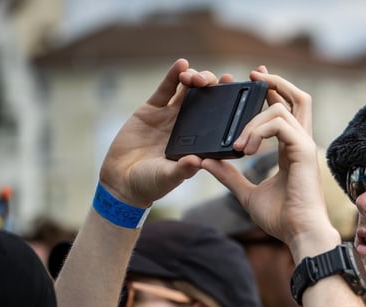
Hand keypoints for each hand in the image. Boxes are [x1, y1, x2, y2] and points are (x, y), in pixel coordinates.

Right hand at [99, 59, 232, 206]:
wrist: (121, 180)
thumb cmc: (150, 184)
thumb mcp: (168, 178)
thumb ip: (182, 170)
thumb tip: (196, 161)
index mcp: (200, 144)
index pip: (221, 123)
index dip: (233, 109)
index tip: (244, 96)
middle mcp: (190, 127)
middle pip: (208, 101)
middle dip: (215, 88)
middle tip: (220, 81)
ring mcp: (172, 116)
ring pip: (189, 91)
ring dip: (196, 78)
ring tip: (197, 77)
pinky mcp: (152, 109)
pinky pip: (165, 89)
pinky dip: (173, 76)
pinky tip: (181, 64)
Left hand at [203, 67, 340, 258]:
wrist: (299, 234)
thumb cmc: (281, 219)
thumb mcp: (246, 194)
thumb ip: (230, 176)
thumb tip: (207, 162)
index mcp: (291, 151)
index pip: (287, 112)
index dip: (273, 92)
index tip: (255, 81)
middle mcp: (300, 143)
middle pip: (298, 98)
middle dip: (276, 82)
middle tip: (254, 74)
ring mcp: (303, 145)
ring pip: (280, 109)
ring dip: (253, 121)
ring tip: (238, 145)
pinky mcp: (302, 150)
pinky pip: (279, 124)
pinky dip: (258, 131)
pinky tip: (244, 149)